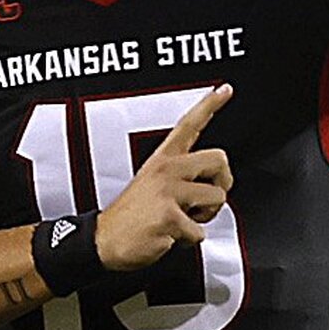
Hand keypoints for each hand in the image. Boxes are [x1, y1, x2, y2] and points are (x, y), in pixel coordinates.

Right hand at [94, 83, 233, 271]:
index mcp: (163, 159)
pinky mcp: (169, 216)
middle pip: (220, 160)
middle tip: (205, 199)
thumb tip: (213, 184)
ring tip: (180, 219)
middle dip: (223, 183)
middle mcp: (167, 169)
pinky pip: (200, 232)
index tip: (225, 88)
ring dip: (205, 217)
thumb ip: (181, 177)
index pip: (188, 124)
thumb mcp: (152, 183)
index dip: (209, 105)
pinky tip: (168, 235)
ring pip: (217, 199)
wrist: (103, 241)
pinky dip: (188, 240)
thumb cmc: (131, 217)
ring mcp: (168, 191)